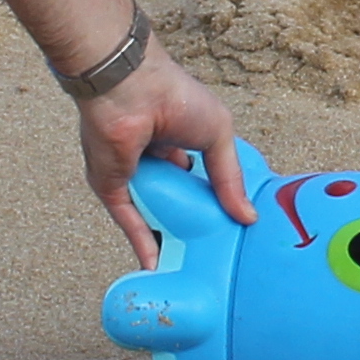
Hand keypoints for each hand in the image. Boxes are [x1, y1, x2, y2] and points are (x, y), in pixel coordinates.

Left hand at [78, 46, 250, 261]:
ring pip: (150, 216)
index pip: (196, 180)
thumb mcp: (218, 137)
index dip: (211, 202)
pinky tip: (158, 269)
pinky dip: (142, 244)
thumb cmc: (176, 98)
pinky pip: (128, 222)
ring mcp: (131, 177)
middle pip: (172, 202)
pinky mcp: (111, 188)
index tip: (228, 226)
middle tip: (211, 254)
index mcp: (178, 143)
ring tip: (189, 270)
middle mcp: (153, 162)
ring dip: (166, 239)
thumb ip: (230, 179)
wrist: (130, 88)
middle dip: (189, 226)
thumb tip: (248, 217)